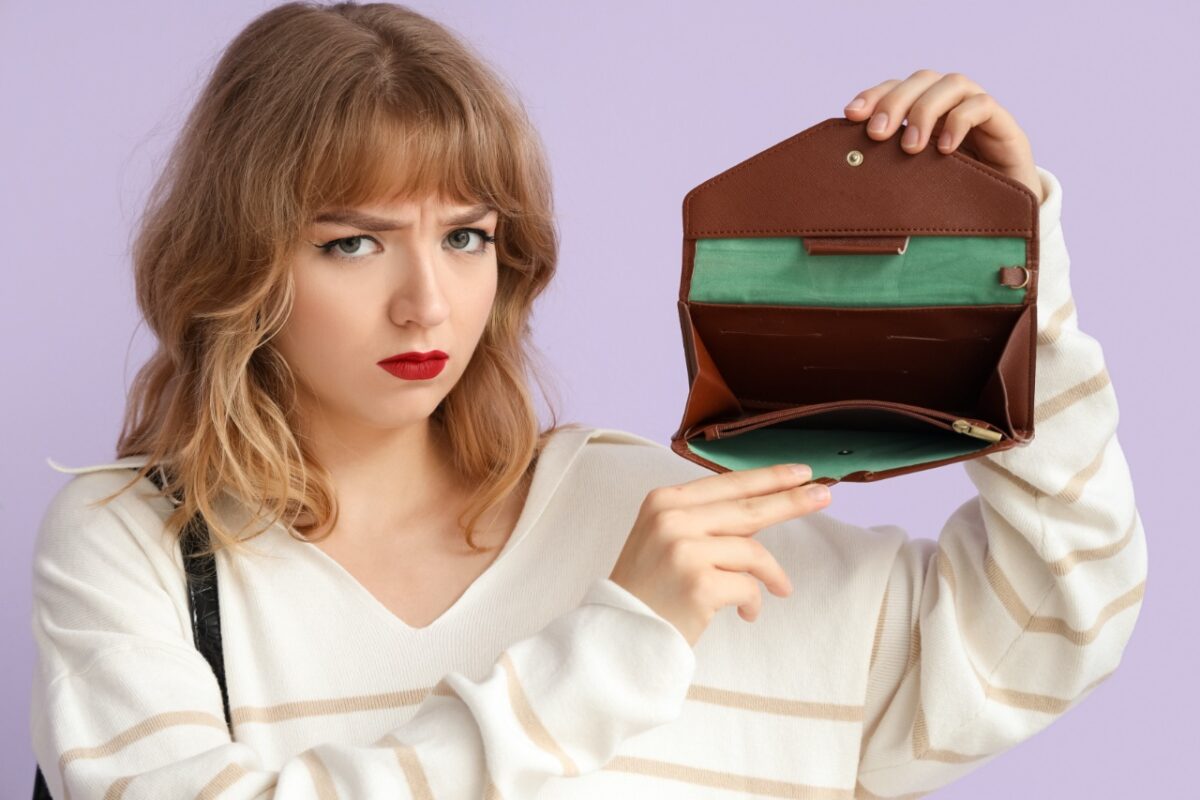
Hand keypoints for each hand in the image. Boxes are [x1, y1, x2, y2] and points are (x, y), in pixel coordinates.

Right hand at [608, 463, 831, 647]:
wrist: (620, 637)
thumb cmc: (648, 589)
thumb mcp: (665, 538)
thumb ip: (704, 519)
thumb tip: (763, 507)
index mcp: (664, 501)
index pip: (727, 483)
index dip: (767, 477)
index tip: (800, 473)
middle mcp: (672, 519)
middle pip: (748, 507)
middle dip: (791, 501)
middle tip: (824, 495)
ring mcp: (684, 550)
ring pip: (752, 551)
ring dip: (772, 574)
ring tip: (780, 589)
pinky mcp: (699, 584)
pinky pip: (749, 586)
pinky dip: (754, 602)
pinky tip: (747, 613)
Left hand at [842, 70, 1043, 203]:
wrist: (1000, 221)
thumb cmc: (948, 201)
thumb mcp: (911, 181)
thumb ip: (887, 167)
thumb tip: (845, 168)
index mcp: (922, 113)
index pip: (895, 88)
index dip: (873, 95)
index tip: (850, 115)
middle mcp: (949, 105)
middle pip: (920, 80)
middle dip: (894, 102)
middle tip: (877, 135)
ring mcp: (977, 111)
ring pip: (952, 84)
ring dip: (925, 111)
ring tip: (910, 147)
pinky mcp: (1003, 126)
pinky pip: (982, 106)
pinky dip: (960, 121)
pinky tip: (944, 149)